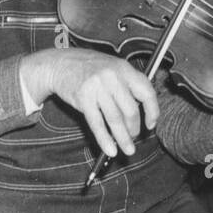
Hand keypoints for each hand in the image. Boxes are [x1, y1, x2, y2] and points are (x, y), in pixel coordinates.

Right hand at [20, 49, 158, 159]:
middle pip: (131, 110)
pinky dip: (104, 140)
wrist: (60, 63)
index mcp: (124, 68)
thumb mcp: (113, 67)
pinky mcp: (83, 98)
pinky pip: (97, 124)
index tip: (151, 124)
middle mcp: (112, 76)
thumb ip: (127, 84)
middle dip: (135, 128)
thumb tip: (142, 112)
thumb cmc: (89, 67)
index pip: (146, 92)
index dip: (152, 111)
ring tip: (127, 149)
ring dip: (123, 139)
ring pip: (115, 120)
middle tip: (134, 136)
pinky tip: (110, 150)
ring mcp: (97, 87)